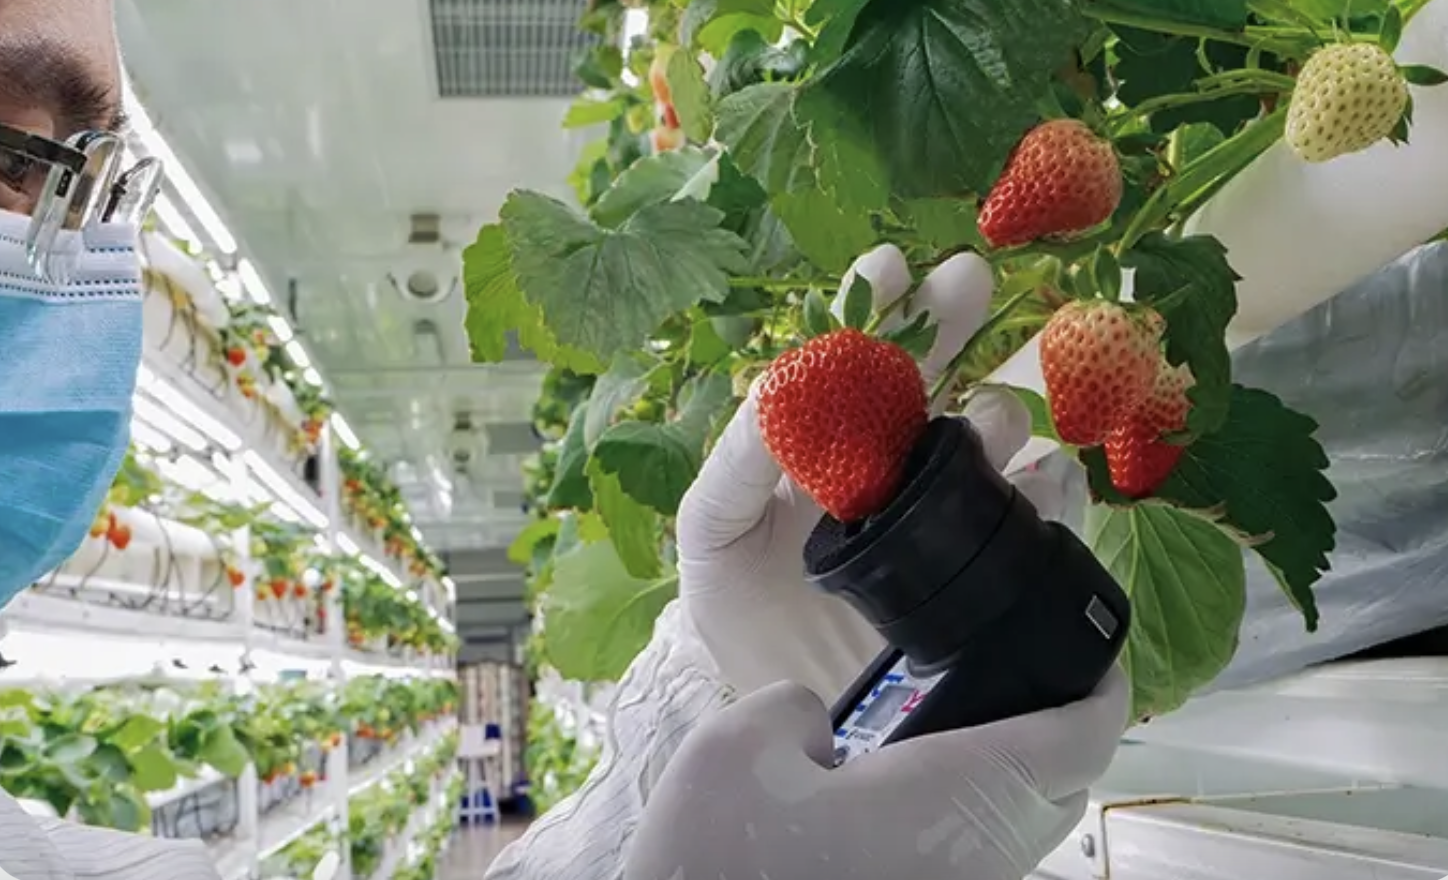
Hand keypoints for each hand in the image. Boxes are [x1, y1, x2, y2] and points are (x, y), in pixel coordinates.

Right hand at [624, 665, 1129, 879]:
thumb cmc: (722, 860)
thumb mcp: (740, 745)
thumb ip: (795, 708)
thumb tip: (817, 729)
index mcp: (954, 798)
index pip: (1080, 739)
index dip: (1100, 686)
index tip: (1091, 650)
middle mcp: (976, 860)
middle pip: (1062, 792)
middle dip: (1057, 732)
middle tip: (1013, 681)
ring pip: (1019, 835)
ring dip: (1012, 781)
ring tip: (954, 731)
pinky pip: (976, 861)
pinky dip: (969, 818)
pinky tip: (904, 796)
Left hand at [676, 244, 1067, 701]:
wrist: (792, 709)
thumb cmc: (742, 610)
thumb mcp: (717, 534)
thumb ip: (738, 464)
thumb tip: (775, 392)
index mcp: (824, 442)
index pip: (850, 359)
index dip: (872, 308)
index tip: (891, 264)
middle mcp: (890, 462)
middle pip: (929, 373)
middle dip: (948, 320)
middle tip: (968, 278)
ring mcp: (944, 508)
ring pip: (988, 434)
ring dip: (995, 411)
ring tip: (987, 421)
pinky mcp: (988, 562)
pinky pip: (1035, 511)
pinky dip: (1049, 486)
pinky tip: (1043, 478)